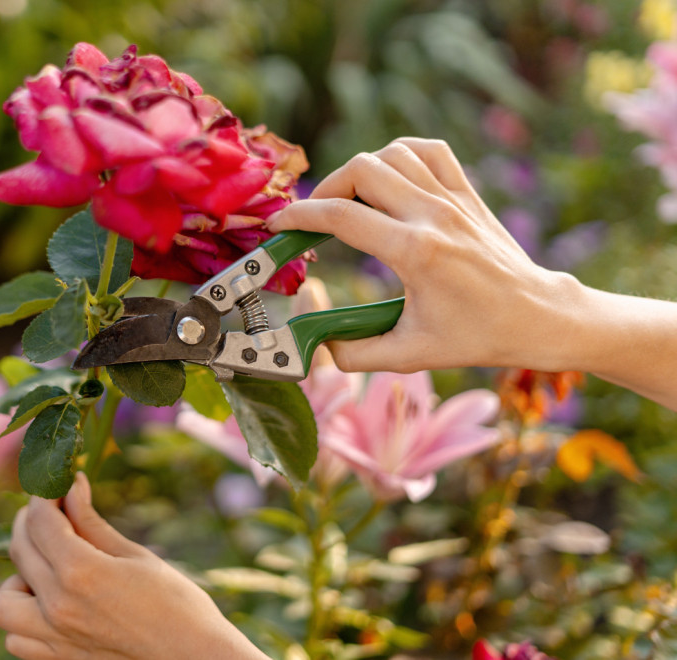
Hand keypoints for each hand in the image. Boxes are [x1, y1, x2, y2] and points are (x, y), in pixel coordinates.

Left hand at [0, 472, 268, 659]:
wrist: (194, 659)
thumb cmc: (177, 605)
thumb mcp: (136, 555)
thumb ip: (92, 523)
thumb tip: (71, 486)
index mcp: (81, 573)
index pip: (41, 520)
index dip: (47, 495)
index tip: (60, 486)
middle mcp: (57, 607)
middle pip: (20, 549)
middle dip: (32, 521)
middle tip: (56, 513)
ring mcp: (53, 639)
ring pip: (2, 602)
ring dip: (19, 577)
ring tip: (49, 567)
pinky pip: (16, 639)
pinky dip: (23, 619)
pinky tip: (52, 603)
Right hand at [268, 137, 584, 373]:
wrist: (538, 317)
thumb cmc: (477, 337)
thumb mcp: (410, 354)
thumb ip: (354, 352)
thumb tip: (315, 346)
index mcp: (416, 253)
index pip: (341, 217)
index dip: (299, 216)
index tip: (279, 225)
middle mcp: (433, 216)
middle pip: (362, 171)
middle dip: (326, 190)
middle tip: (316, 219)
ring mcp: (453, 199)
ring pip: (392, 154)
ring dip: (360, 172)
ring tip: (349, 201)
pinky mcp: (467, 194)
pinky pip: (429, 151)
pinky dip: (400, 154)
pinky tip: (389, 177)